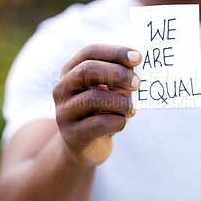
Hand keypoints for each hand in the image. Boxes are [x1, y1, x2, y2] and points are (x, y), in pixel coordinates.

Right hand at [53, 44, 141, 166]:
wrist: (86, 148)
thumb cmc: (102, 112)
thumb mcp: (111, 91)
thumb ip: (120, 77)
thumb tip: (135, 63)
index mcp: (71, 72)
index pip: (90, 52)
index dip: (115, 52)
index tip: (138, 57)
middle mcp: (62, 89)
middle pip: (87, 70)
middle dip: (118, 73)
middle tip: (137, 83)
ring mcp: (64, 113)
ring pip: (94, 98)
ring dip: (122, 102)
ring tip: (131, 109)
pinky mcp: (73, 135)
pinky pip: (100, 123)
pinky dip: (119, 121)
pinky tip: (122, 122)